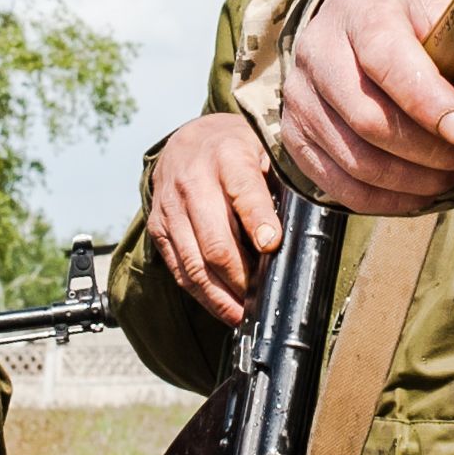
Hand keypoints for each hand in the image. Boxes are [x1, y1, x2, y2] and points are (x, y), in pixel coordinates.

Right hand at [146, 114, 278, 324]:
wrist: (188, 140)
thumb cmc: (236, 150)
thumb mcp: (264, 151)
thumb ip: (279, 183)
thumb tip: (295, 230)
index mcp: (227, 157)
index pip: (243, 193)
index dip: (258, 223)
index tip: (272, 247)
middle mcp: (193, 182)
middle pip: (215, 241)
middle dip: (241, 277)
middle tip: (262, 297)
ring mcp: (171, 208)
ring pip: (194, 264)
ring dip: (220, 295)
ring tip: (243, 314)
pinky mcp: (158, 227)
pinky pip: (179, 269)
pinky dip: (202, 294)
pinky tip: (223, 306)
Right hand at [281, 0, 453, 215]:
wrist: (343, 21)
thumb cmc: (400, 21)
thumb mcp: (441, 12)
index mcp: (359, 14)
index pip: (386, 61)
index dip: (428, 102)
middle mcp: (319, 55)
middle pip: (370, 122)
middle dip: (433, 151)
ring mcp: (300, 101)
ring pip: (358, 162)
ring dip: (417, 180)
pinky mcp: (296, 139)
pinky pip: (342, 188)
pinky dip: (389, 201)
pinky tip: (423, 189)